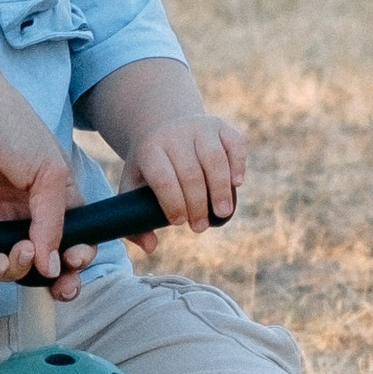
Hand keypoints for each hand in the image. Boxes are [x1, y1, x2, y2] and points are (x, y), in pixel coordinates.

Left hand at [0, 51, 71, 275]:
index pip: (75, 237)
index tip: (74, 262)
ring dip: (17, 270)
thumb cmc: (10, 125)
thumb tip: (53, 266)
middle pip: (44, 258)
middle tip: (54, 282)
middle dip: (53, 277)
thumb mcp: (48, 171)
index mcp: (56, 195)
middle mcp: (28, 211)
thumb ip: (53, 221)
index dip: (78, 256)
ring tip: (17, 255)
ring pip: (12, 262)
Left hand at [126, 107, 248, 236]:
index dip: (173, 203)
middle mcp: (175, 134)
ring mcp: (200, 127)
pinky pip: (235, 144)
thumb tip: (150, 247)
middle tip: (199, 227)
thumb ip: (135, 219)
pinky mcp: (221, 126)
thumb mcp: (133, 186)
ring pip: (214, 158)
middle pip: (191, 172)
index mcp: (150, 149)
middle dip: (197, 204)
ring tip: (222, 213)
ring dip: (220, 190)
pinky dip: (238, 164)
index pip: (163, 178)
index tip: (179, 222)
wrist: (162, 127)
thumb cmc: (150, 167)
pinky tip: (236, 184)